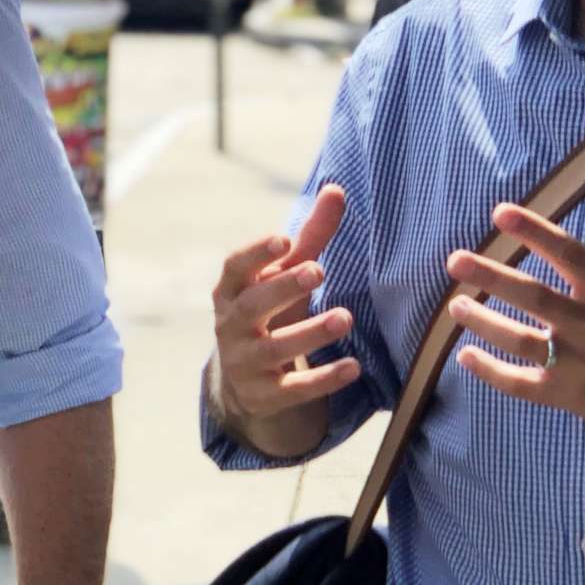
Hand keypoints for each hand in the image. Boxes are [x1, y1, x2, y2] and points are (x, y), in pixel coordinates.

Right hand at [210, 186, 360, 432]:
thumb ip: (310, 236)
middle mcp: (232, 326)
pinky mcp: (265, 395)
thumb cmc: (271, 309)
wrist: (246, 378)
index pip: (235, 268)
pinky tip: (353, 367)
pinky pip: (293, 388)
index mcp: (231, 291)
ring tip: (345, 317)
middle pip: (252, 307)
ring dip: (310, 332)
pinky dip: (323, 380)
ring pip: (274, 348)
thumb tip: (336, 189)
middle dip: (283, 288)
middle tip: (317, 270)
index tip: (283, 240)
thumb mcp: (285, 275)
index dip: (256, 254)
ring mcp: (245, 363)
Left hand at [445, 177, 584, 443]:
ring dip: (484, 323)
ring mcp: (579, 362)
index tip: (500, 212)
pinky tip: (465, 357)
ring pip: (521, 342)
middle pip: (534, 297)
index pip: (568, 253)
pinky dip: (492, 373)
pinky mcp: (569, 396)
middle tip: (455, 261)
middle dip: (492, 277)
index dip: (534, 231)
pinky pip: (523, 385)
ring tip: (455, 307)